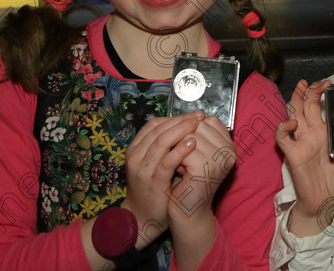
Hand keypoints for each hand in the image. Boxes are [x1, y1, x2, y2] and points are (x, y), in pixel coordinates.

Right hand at [121, 112, 203, 242]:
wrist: (143, 217)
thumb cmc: (154, 187)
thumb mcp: (154, 163)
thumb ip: (165, 146)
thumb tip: (186, 125)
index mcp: (135, 148)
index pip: (154, 124)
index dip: (174, 117)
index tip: (193, 115)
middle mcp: (136, 156)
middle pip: (158, 129)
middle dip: (180, 120)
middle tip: (198, 116)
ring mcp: (143, 169)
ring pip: (161, 142)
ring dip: (181, 130)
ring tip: (197, 124)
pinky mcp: (153, 182)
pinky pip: (166, 162)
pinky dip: (179, 150)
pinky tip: (192, 144)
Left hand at [165, 114, 236, 226]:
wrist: (187, 212)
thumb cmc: (189, 182)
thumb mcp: (197, 154)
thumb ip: (198, 135)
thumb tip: (190, 115)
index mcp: (230, 147)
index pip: (210, 120)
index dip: (193, 130)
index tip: (188, 148)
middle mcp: (229, 152)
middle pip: (198, 126)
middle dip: (183, 138)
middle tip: (181, 158)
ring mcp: (219, 159)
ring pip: (190, 136)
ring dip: (177, 148)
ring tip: (178, 165)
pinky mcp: (206, 168)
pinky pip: (183, 150)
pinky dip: (174, 159)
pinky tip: (176, 172)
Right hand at [275, 80, 333, 235]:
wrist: (325, 204)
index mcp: (330, 134)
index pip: (330, 108)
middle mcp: (315, 133)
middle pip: (310, 105)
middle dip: (314, 91)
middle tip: (322, 82)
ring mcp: (302, 141)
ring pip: (295, 113)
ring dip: (297, 98)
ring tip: (303, 85)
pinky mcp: (292, 153)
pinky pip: (282, 136)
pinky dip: (284, 126)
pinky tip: (292, 123)